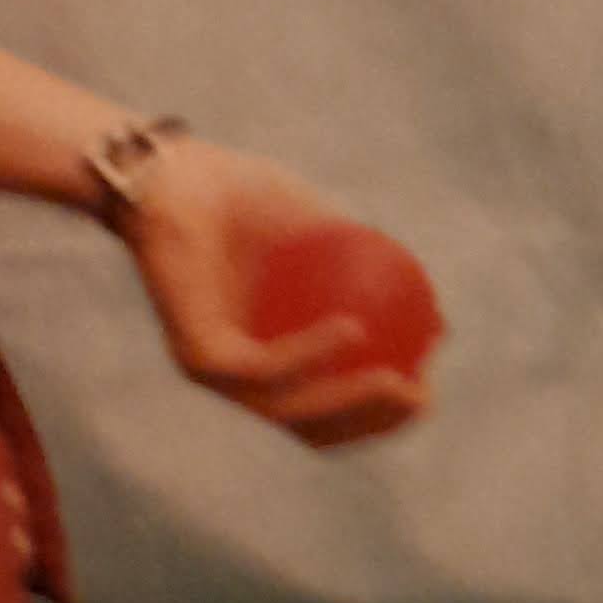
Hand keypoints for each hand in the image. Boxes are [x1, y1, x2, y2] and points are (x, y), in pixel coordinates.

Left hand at [116, 136, 433, 450]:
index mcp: (265, 358)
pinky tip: (355, 330)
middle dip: (378, 425)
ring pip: (294, 412)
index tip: (428, 385)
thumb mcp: (321, 231)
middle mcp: (239, 378)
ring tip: (402, 380)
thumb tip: (434, 316)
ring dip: (355, 403)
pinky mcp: (197, 357)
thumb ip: (370, 271)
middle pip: (317, 429)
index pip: (329, 409)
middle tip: (423, 395)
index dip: (383, 412)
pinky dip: (314, 354)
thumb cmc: (239, 196)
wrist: (168, 173)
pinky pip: (266, 366)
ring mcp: (216, 373)